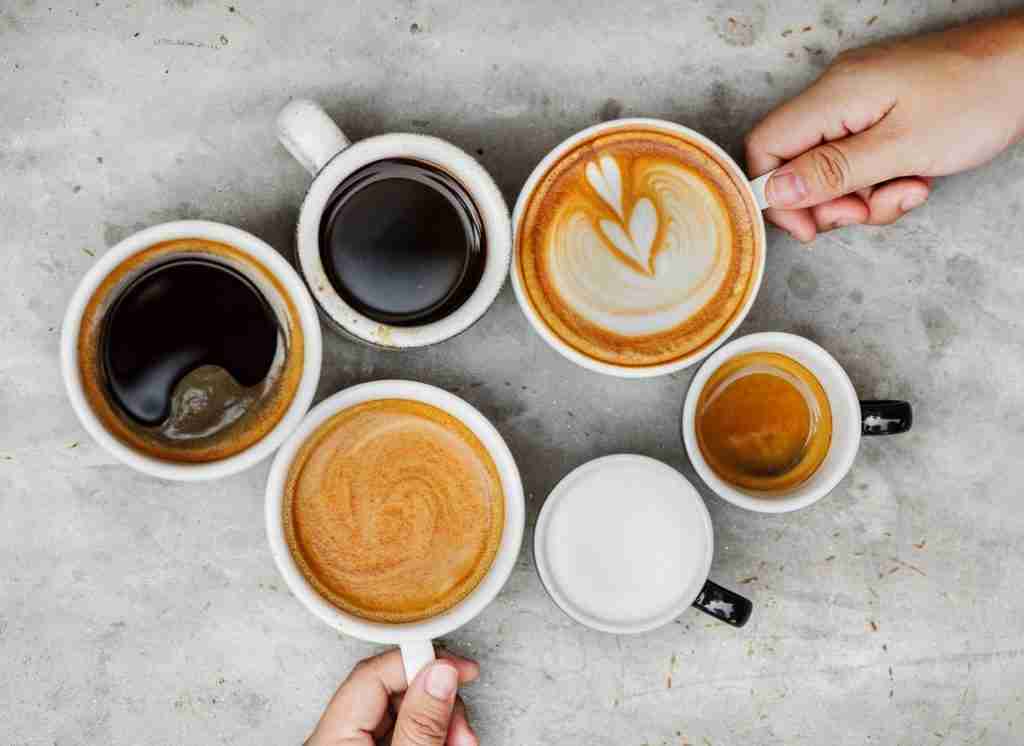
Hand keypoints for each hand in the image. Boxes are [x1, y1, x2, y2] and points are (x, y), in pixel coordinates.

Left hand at [306, 649, 479, 745]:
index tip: (458, 668)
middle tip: (462, 726)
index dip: (420, 662)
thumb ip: (420, 724)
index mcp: (332, 738)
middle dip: (437, 701)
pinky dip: (429, 736)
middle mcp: (337, 741)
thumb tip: (439, 675)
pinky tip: (447, 744)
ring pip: (402, 713)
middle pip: (392, 692)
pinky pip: (401, 733)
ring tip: (460, 743)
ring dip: (440, 721)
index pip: (374, 673)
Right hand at [746, 14, 1023, 241]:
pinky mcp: (881, 111)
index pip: (766, 146)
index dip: (776, 194)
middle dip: (830, 201)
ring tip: (906, 190)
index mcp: (834, 95)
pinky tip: (915, 177)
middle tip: (866, 212)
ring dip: (863, 196)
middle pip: (797, 163)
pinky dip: (881, 180)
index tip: (809, 227)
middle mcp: (838, 93)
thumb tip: (776, 191)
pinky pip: (860, 158)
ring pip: (832, 168)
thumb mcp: (902, 148)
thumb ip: (833, 172)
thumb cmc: (979, 97)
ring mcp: (860, 101)